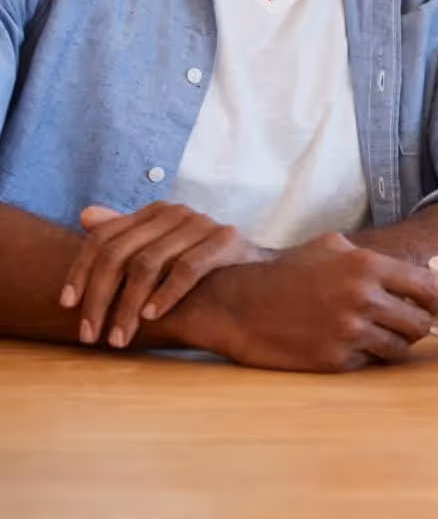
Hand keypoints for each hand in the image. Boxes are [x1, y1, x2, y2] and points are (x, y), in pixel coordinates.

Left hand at [60, 203, 271, 348]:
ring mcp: (201, 224)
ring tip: (119, 337)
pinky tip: (151, 317)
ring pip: (147, 264)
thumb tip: (86, 216)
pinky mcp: (226, 240)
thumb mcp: (159, 250)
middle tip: (90, 334)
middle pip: (119, 254)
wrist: (259, 274)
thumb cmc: (202, 266)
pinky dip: (165, 294)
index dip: (79, 271)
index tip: (67, 305)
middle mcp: (175, 212)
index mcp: (154, 212)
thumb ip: (125, 236)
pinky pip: (187, 268)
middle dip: (99, 298)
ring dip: (127, 307)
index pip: (102, 238)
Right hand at [184, 232, 437, 371]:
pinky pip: (370, 362)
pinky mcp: (334, 359)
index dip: (433, 298)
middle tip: (406, 323)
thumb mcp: (331, 246)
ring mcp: (349, 332)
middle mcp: (363, 298)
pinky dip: (367, 356)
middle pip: (420, 323)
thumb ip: (372, 257)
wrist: (239, 305)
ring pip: (401, 347)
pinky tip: (351, 344)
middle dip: (418, 323)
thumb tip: (410, 271)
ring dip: (395, 342)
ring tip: (380, 334)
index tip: (429, 303)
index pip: (428, 288)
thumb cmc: (286, 273)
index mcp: (367, 266)